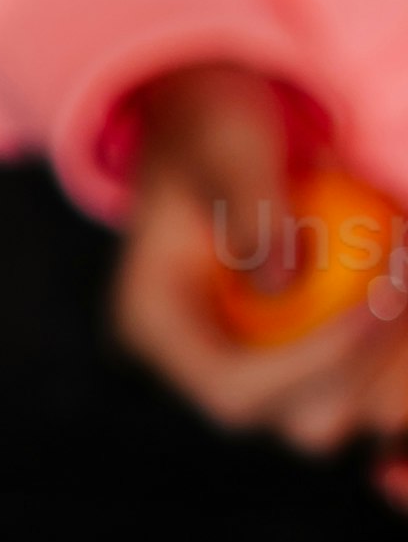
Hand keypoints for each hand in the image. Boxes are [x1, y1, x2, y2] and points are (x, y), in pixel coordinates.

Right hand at [108, 60, 407, 461]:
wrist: (217, 130)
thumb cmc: (214, 121)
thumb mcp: (225, 141)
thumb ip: (251, 204)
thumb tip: (282, 283)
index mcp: (158, 327)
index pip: (233, 389)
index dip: (314, 363)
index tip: (382, 300)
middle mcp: (203, 365)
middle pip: (294, 419)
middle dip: (368, 370)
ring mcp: (256, 367)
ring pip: (339, 414)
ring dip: (392, 366)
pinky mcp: (300, 356)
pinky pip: (363, 382)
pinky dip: (396, 351)